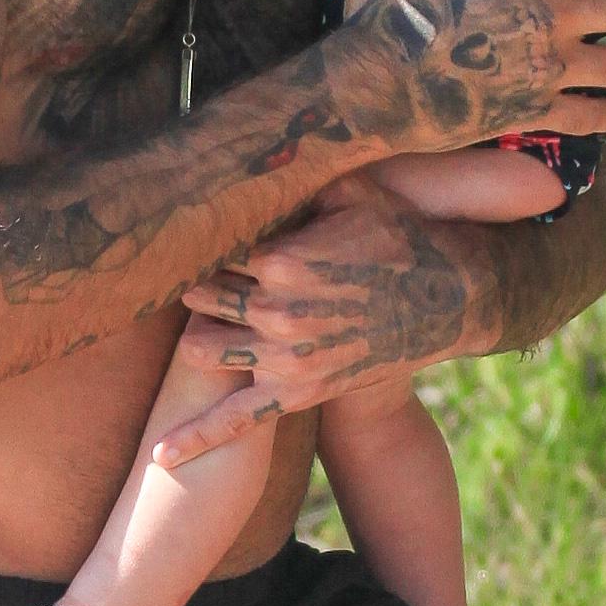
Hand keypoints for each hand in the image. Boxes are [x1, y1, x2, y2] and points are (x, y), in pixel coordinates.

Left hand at [164, 174, 468, 462]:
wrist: (446, 301)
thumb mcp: (352, 191)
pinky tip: (159, 455)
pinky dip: (196, 438)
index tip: (187, 231)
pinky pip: (235, 422)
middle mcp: (276, 311)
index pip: (214, 246)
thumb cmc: (397, 237)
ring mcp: (283, 358)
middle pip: (201, 295)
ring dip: (195, 333)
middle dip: (193, 283)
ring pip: (201, 348)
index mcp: (282, 259)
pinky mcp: (295, 394)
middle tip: (186, 273)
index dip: (202, 237)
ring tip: (201, 319)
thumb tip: (260, 150)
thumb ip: (300, 178)